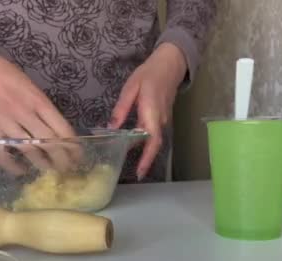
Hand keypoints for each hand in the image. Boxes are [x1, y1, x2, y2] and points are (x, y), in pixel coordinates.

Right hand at [0, 33, 79, 173]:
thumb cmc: (4, 72)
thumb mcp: (30, 85)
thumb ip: (41, 106)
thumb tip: (54, 127)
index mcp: (37, 100)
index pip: (61, 128)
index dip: (72, 144)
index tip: (77, 154)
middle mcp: (24, 113)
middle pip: (49, 143)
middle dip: (61, 159)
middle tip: (67, 169)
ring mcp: (5, 123)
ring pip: (29, 150)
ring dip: (42, 164)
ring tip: (50, 171)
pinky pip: (2, 154)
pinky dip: (12, 165)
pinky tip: (20, 171)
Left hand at [109, 43, 187, 179]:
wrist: (170, 65)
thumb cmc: (149, 73)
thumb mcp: (130, 88)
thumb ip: (121, 109)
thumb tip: (111, 128)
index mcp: (152, 111)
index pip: (152, 140)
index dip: (146, 157)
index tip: (140, 172)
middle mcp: (160, 120)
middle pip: (154, 145)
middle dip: (145, 161)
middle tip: (136, 174)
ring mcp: (162, 120)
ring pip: (153, 140)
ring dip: (143, 152)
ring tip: (129, 161)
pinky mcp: (161, 118)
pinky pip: (153, 133)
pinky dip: (144, 141)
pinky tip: (131, 144)